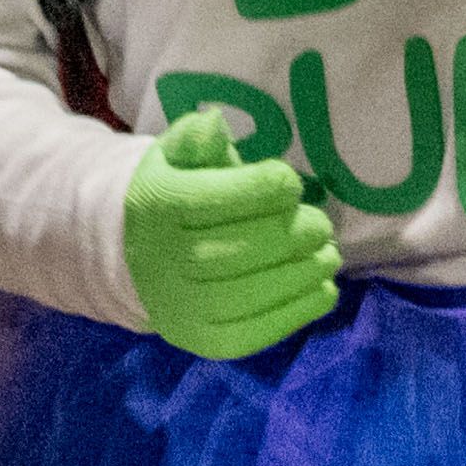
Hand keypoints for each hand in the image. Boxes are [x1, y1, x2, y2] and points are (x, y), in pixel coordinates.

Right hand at [121, 108, 337, 359]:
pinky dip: (296, 312)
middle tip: (321, 225)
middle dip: (291, 235)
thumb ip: (196, 139)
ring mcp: (181, 306)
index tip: (290, 184)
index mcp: (157, 206)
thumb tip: (215, 124)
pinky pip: (254, 332)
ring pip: (250, 294)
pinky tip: (323, 290)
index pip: (218, 199)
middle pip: (239, 250)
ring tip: (329, 256)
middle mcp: (163, 260)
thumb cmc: (175, 194)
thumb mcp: (176, 157)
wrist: (137, 257)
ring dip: (302, 274)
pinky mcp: (201, 340)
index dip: (266, 188)